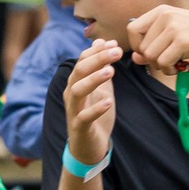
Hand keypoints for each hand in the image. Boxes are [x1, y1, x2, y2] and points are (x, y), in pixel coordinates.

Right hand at [63, 40, 121, 168]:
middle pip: (79, 71)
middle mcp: (71, 94)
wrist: (88, 147)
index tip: (114, 43)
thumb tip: (104, 42)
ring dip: (93, 79)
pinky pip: (84, 116)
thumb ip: (101, 67)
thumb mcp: (101, 88)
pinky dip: (96, 108)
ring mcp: (74, 110)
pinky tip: (108, 101)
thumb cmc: (95, 116)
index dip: (97, 50)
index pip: (82, 60)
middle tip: (117, 52)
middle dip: (97, 59)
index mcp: (76, 83)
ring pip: (77, 90)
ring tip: (111, 71)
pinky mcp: (79, 127)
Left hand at [125, 6, 188, 76]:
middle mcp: (165, 15)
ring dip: (161, 67)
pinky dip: (170, 70)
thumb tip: (135, 58)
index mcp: (161, 10)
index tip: (151, 54)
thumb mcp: (175, 36)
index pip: (131, 29)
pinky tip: (182, 66)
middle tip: (168, 61)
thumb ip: (154, 45)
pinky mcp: (182, 40)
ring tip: (176, 64)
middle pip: (140, 46)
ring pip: (150, 56)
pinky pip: (163, 62)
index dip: (137, 45)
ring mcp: (173, 27)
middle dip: (151, 60)